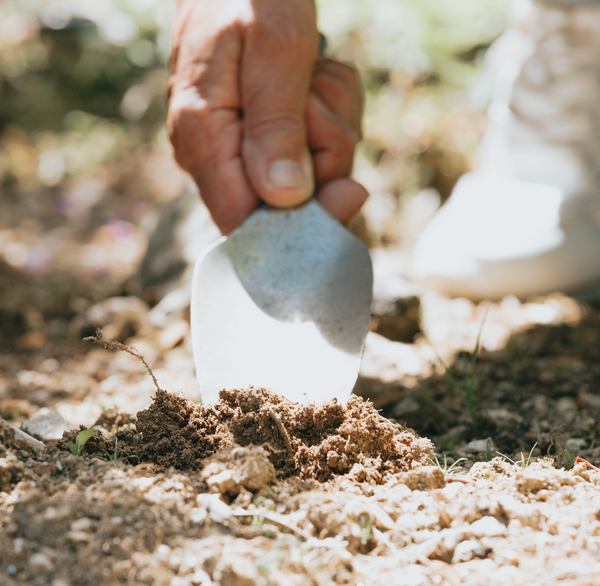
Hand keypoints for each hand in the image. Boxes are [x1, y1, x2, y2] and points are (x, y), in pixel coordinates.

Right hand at [168, 0, 366, 232]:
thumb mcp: (274, 50)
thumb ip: (276, 125)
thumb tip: (285, 197)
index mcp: (204, 140)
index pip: (246, 223)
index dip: (301, 223)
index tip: (348, 192)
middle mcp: (216, 155)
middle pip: (289, 204)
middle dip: (325, 155)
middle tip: (316, 95)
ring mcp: (242, 147)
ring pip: (312, 173)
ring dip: (332, 123)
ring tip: (311, 74)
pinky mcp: (266, 135)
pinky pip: (317, 146)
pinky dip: (332, 113)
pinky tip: (315, 77)